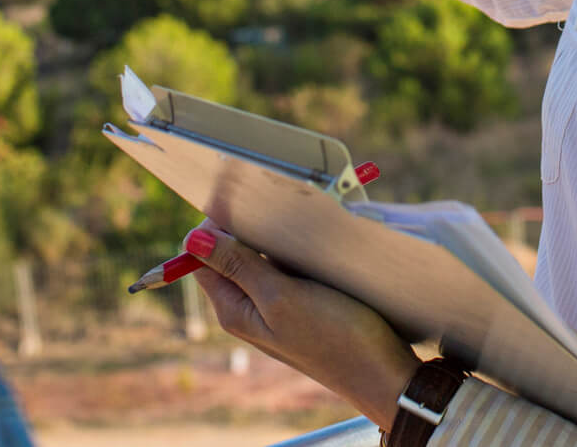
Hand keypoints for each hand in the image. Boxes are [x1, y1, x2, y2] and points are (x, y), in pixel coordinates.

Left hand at [182, 222, 419, 431]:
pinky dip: (297, 247)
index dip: (217, 225)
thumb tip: (192, 238)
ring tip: (302, 224)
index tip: (245, 204)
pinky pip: (288, 264)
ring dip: (276, 235)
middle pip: (231, 251)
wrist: (384, 372)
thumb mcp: (282, 298)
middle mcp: (250, 305)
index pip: (202, 256)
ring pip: (262, 253)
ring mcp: (278, 302)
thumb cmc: (334, 337)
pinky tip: (317, 240)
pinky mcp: (305, 298)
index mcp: (234, 308)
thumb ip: (239, 266)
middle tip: (279, 210)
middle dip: (249, 226)